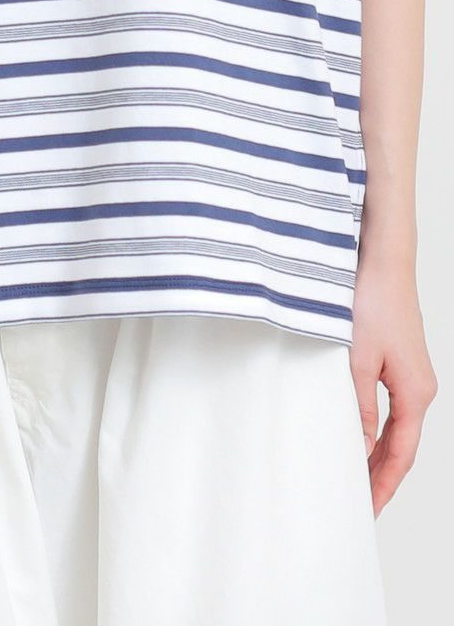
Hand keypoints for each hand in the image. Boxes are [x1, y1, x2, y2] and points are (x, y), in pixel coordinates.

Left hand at [350, 258, 436, 516]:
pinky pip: (389, 409)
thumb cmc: (372, 305)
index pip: (400, 454)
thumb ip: (358, 405)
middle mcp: (418, 389)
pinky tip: (357, 436)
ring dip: (377, 455)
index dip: (383, 485)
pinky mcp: (396, 364)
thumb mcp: (357, 361)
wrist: (381, 265)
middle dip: (381, 476)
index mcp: (415, 394)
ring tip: (355, 479)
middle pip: (401, 446)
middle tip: (357, 503)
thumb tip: (359, 444)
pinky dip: (375, 429)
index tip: (367, 509)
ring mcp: (409, 377)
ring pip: (395, 429)